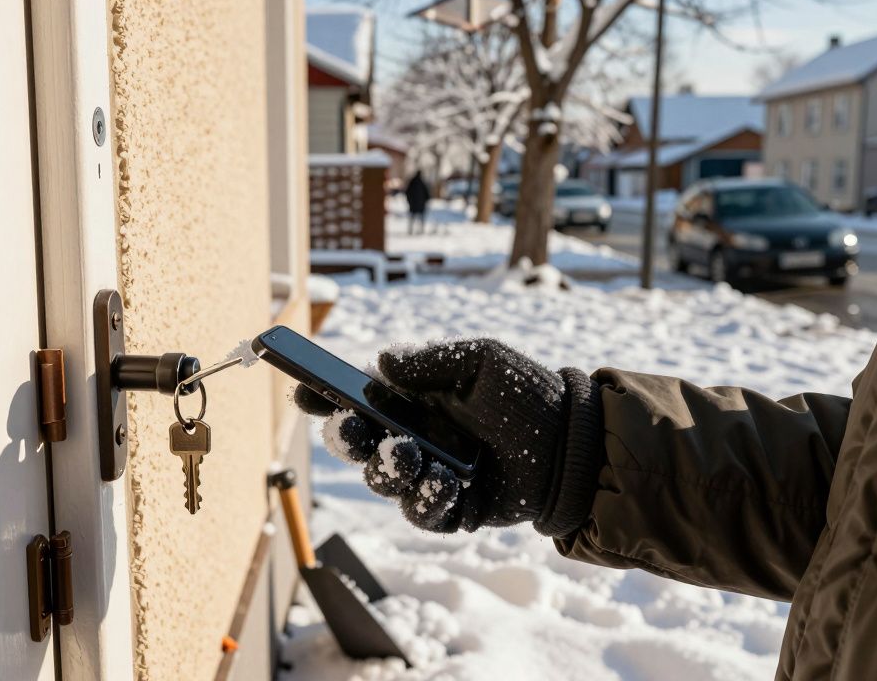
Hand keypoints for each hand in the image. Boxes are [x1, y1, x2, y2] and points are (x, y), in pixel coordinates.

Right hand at [295, 339, 601, 534]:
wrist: (573, 445)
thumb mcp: (483, 362)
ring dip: (388, 469)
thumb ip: (432, 364)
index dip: (325, 395)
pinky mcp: (452, 510)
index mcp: (413, 400)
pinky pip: (421, 512)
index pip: (357, 398)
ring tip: (410, 454)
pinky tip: (445, 482)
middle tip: (351, 428)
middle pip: (358, 444)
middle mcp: (414, 438)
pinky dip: (427, 499)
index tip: (303, 390)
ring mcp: (429, 476)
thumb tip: (381, 363)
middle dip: (346, 437)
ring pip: (383, 481)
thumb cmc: (529, 395)